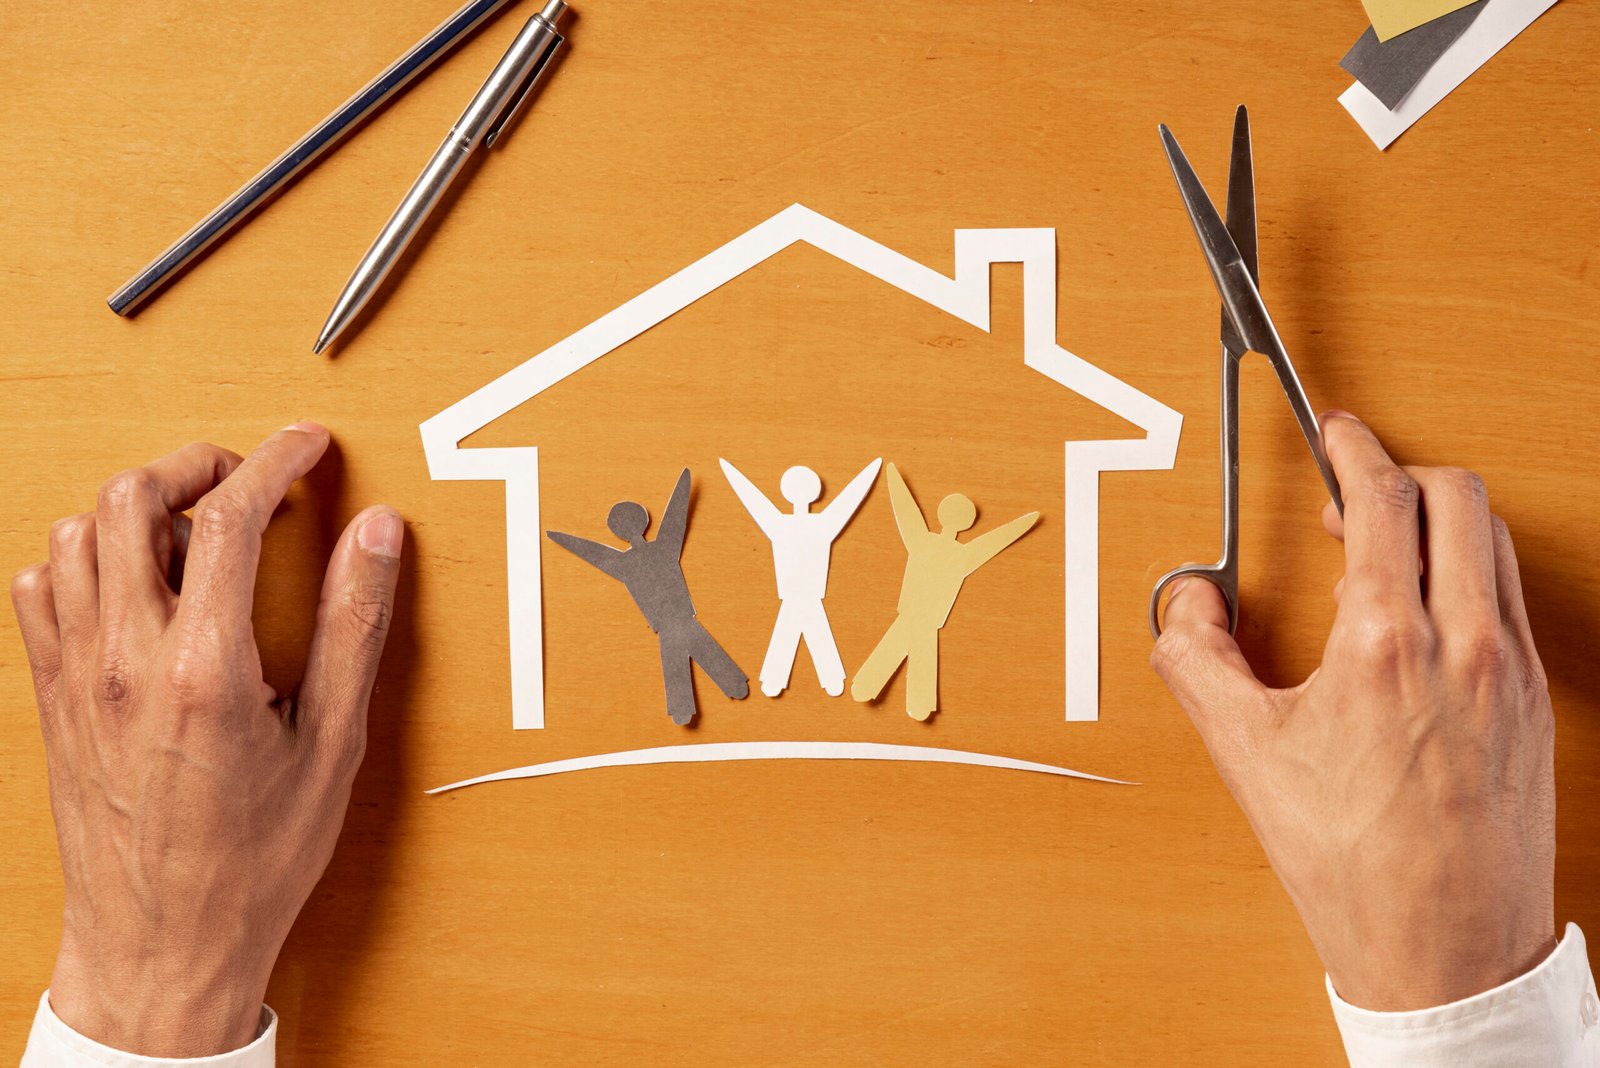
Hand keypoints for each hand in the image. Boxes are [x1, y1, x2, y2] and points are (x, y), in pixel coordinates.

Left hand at [8, 424, 403, 1055]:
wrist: (161, 947)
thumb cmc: (252, 862)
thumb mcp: (333, 746)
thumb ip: (355, 627)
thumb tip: (375, 537)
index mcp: (203, 668)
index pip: (230, 516)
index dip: (277, 460)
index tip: (307, 444)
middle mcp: (125, 658)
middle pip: (131, 499)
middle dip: (197, 465)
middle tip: (247, 478)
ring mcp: (79, 676)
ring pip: (77, 534)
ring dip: (137, 506)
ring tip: (195, 526)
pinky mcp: (56, 698)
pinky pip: (42, 591)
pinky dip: (84, 558)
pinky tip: (133, 581)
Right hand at [1151, 411, 1554, 1011]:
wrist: (1446, 952)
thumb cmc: (1353, 866)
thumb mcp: (1245, 755)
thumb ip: (1198, 658)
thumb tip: (1188, 603)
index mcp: (1386, 644)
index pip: (1383, 500)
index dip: (1353, 449)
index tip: (1335, 434)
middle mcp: (1466, 646)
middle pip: (1457, 498)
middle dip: (1400, 475)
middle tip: (1350, 494)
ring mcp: (1513, 674)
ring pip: (1493, 544)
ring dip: (1438, 525)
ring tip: (1381, 557)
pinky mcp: (1537, 705)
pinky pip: (1509, 601)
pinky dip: (1467, 577)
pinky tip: (1422, 623)